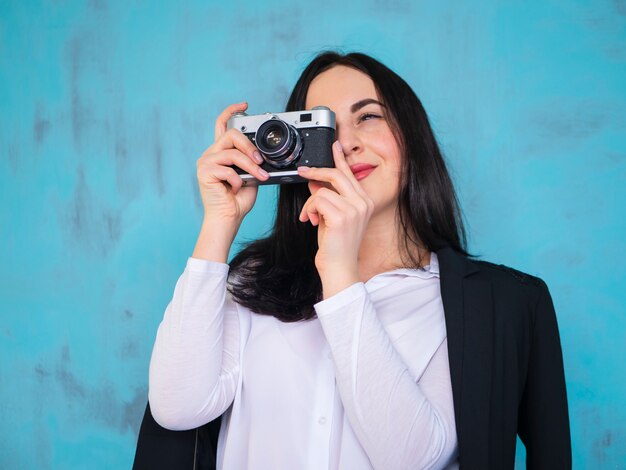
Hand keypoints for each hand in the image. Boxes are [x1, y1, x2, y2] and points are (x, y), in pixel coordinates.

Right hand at [196, 102, 268, 223]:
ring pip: (232, 153)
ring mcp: (205, 162)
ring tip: (259, 176)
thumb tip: (261, 152)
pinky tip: (236, 188)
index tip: (245, 105)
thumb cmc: (238, 200)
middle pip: (231, 135)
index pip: (221, 125)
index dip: (232, 111)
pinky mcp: (204, 172)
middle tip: (261, 161)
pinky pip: (228, 170)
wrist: (229, 218)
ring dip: (250, 166)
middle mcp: (210, 154)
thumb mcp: (250, 175)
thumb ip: (251, 160)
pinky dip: (238, 180)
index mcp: (220, 153)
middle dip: (250, 147)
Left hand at [297, 141, 373, 296]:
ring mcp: (354, 209)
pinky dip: (309, 209)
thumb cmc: (335, 247)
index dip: (340, 158)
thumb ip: (326, 199)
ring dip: (310, 203)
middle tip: (303, 173)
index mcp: (364, 202)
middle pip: (337, 175)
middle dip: (316, 172)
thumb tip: (315, 183)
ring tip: (310, 217)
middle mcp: (363, 203)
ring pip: (322, 190)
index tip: (334, 144)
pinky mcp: (342, 217)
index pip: (350, 174)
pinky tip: (311, 221)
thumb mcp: (329, 217)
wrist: (339, 268)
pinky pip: (317, 200)